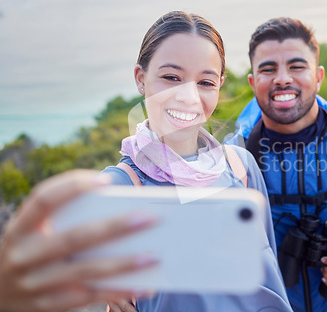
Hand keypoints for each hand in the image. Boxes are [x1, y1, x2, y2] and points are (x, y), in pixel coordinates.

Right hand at [0, 170, 157, 311]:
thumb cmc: (29, 251)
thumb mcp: (32, 232)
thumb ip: (65, 219)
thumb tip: (120, 210)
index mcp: (20, 228)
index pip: (43, 200)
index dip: (72, 186)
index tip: (105, 179)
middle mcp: (24, 255)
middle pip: (73, 238)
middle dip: (113, 227)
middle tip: (148, 218)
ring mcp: (35, 283)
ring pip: (85, 272)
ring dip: (123, 264)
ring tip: (154, 256)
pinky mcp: (47, 305)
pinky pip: (88, 298)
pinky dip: (117, 292)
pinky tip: (143, 287)